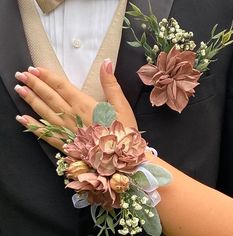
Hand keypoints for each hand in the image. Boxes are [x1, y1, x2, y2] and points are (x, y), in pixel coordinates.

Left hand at [15, 59, 136, 150]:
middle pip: (49, 97)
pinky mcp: (64, 143)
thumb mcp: (121, 105)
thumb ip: (111, 84)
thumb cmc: (123, 131)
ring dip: (30, 100)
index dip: (48, 77)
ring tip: (19, 89)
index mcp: (84, 105)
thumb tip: (106, 63)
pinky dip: (32, 126)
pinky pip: (45, 134)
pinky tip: (22, 119)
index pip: (62, 86)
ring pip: (44, 112)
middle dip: (34, 85)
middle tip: (20, 75)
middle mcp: (71, 116)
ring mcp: (65, 130)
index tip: (35, 69)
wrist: (121, 158)